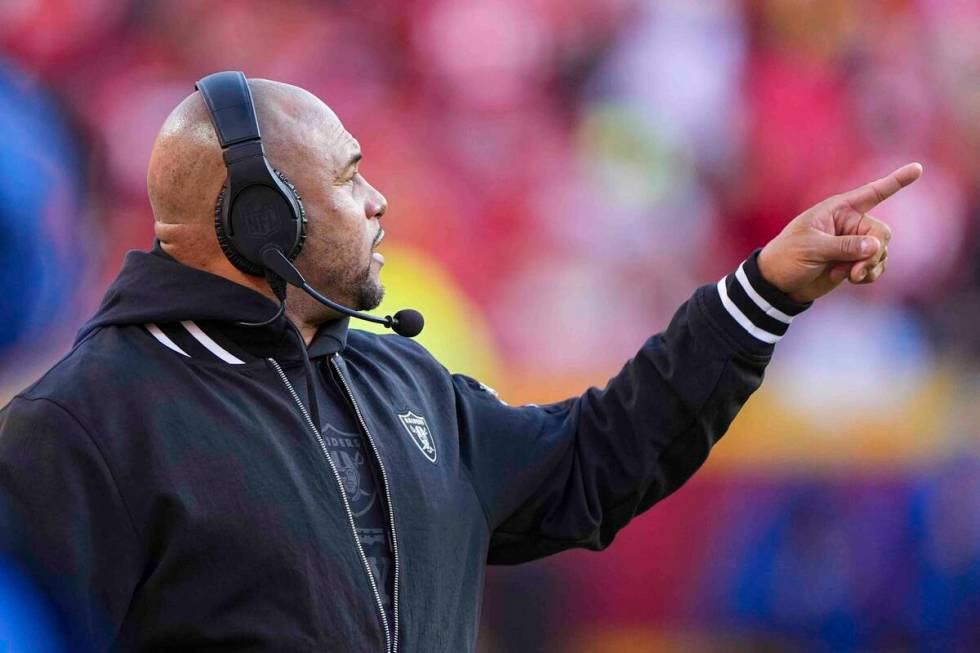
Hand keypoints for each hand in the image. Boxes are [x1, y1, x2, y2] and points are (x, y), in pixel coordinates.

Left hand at [757, 162, 922, 303]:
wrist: (777, 283)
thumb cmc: (787, 257)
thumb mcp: (812, 249)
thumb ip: (844, 246)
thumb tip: (876, 246)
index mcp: (838, 210)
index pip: (872, 192)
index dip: (896, 181)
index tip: (918, 168)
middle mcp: (850, 223)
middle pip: (882, 234)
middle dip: (873, 254)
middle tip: (854, 271)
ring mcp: (854, 244)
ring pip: (881, 252)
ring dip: (869, 267)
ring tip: (846, 276)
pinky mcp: (854, 262)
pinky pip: (877, 266)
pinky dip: (869, 275)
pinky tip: (851, 280)